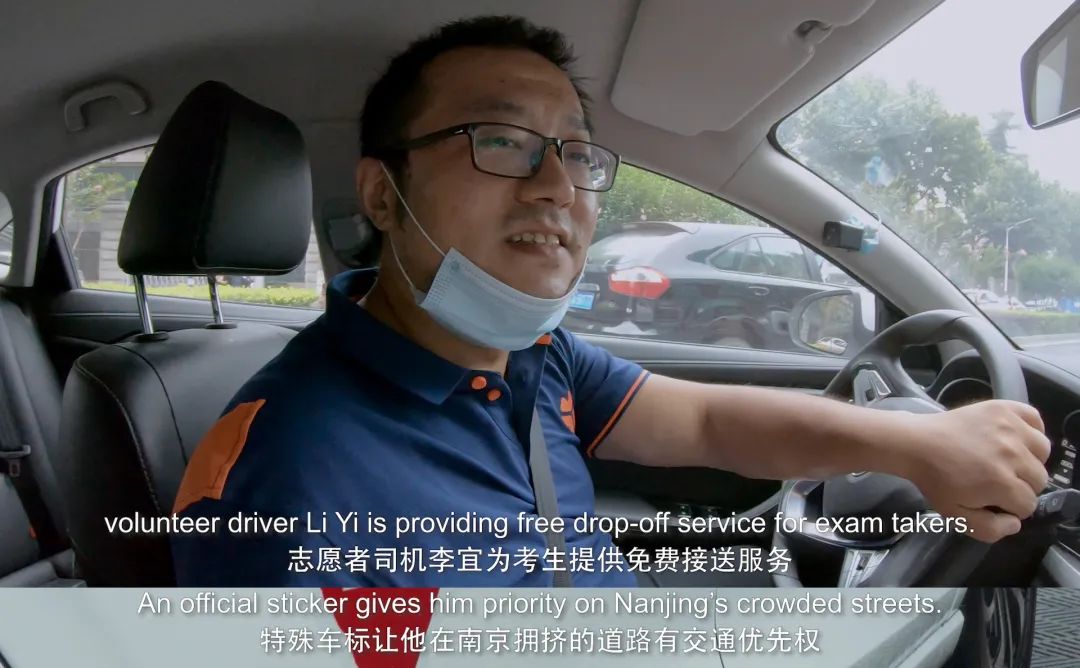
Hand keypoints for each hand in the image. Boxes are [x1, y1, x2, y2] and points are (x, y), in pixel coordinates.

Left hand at [905, 400, 1050, 542]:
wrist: (916, 444)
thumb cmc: (935, 480)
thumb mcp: (956, 515)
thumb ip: (990, 530)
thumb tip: (1016, 523)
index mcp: (1001, 483)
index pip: (1029, 504)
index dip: (1012, 506)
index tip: (995, 499)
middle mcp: (1012, 454)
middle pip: (1039, 479)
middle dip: (1022, 485)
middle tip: (998, 479)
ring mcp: (1010, 428)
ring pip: (1042, 451)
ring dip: (1030, 459)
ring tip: (1008, 459)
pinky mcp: (1004, 408)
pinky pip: (1035, 418)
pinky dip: (1031, 428)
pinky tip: (1015, 437)